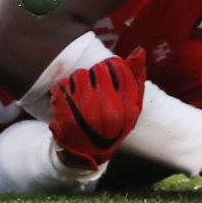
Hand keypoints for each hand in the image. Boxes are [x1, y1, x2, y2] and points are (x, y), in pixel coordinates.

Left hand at [49, 49, 146, 171]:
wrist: (87, 152)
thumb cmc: (113, 124)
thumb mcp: (132, 106)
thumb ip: (136, 77)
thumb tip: (139, 50)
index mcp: (125, 108)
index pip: (117, 69)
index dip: (111, 68)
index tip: (108, 75)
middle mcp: (105, 111)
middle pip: (98, 70)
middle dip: (96, 74)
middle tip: (95, 86)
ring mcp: (84, 113)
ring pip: (79, 75)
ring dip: (80, 80)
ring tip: (83, 93)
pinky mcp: (64, 114)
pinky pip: (62, 85)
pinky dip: (64, 88)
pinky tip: (70, 100)